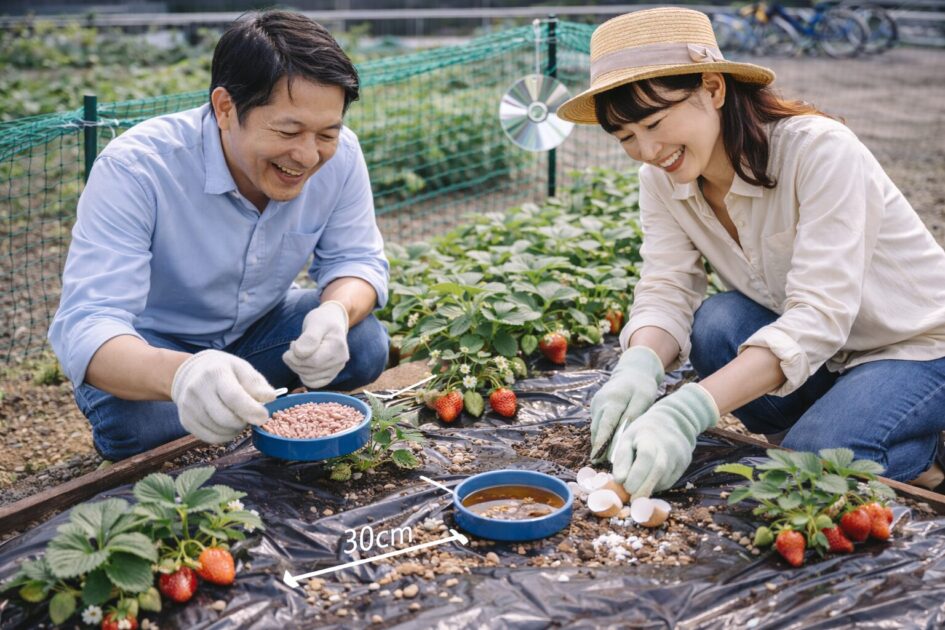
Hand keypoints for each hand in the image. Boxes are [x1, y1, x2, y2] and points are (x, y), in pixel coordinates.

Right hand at [171, 350, 277, 442]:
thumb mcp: (242, 369)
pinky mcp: (186, 421)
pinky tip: (228, 425)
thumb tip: (271, 397)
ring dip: (235, 429)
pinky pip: (210, 438)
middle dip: (244, 421)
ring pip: (219, 430)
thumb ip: (257, 384)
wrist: (191, 373)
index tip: (264, 417)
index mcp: (215, 373)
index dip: (251, 410)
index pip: (233, 396)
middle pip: (225, 418)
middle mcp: (197, 389)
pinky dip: (224, 436)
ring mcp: (188, 407)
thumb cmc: (224, 371)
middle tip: (251, 416)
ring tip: (238, 417)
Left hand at [282, 300, 349, 388]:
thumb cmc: (323, 320)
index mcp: (338, 347)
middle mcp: (340, 361)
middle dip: (294, 360)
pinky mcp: (330, 375)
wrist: (331, 322)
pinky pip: (312, 383)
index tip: (292, 344)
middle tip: (293, 346)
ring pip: (309, 378)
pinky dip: (303, 375)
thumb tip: (300, 353)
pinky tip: (302, 362)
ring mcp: (336, 370)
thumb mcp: (315, 322)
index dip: (296, 356)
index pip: (313, 361)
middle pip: (309, 370)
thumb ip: (309, 338)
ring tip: (299, 352)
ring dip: (297, 367)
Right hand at [589, 346, 663, 461]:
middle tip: (601, 463)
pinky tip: (606, 445)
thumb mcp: (643, 400)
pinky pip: (598, 423)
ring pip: (596, 427)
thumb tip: (622, 438)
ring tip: (604, 458)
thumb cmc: (641, 386)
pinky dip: (601, 433)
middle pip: (598, 428)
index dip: (601, 443)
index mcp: (612, 399)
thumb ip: (632, 417)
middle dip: (599, 446)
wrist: (633, 371)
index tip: (597, 457)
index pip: (605, 425)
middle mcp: (600, 402)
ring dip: (599, 441)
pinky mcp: (596, 406)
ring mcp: (596, 403)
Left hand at [611, 383, 719, 497]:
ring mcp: (679, 454)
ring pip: (664, 478)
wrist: (671, 422)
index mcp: (649, 435)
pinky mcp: (684, 464)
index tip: (626, 488)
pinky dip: (657, 485)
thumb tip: (619, 481)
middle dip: (644, 488)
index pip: (646, 456)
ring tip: (638, 487)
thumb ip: (622, 458)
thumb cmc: (642, 433)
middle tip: (632, 500)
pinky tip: (650, 482)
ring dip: (649, 487)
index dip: (637, 474)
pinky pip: (670, 481)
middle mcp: (668, 445)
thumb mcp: (627, 439)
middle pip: (658, 470)